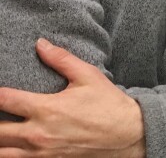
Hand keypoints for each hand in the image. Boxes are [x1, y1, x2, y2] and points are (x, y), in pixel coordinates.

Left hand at [0, 39, 144, 156]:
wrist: (128, 134)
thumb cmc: (108, 104)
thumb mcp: (88, 76)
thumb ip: (62, 59)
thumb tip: (40, 44)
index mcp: (47, 109)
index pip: (5, 100)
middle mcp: (39, 134)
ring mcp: (42, 153)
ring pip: (2, 152)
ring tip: (1, 130)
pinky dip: (9, 154)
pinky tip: (9, 146)